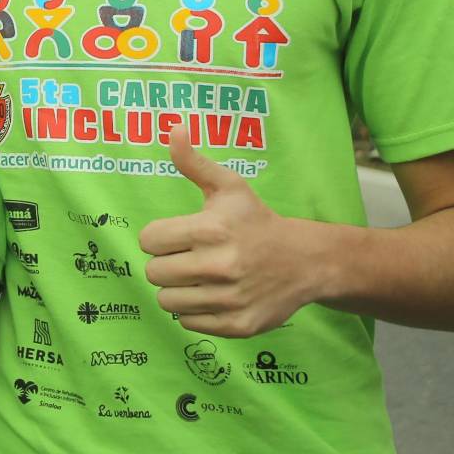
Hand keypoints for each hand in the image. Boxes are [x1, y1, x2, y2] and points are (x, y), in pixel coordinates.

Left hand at [139, 135, 317, 337]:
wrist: (305, 261)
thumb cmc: (257, 220)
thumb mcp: (229, 187)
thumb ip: (193, 162)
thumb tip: (173, 128)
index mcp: (211, 229)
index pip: (149, 240)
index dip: (158, 237)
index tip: (176, 236)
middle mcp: (220, 265)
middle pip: (154, 273)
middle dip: (165, 264)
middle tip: (187, 258)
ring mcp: (230, 298)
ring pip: (167, 301)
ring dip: (177, 290)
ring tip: (198, 277)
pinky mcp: (238, 325)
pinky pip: (188, 323)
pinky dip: (194, 312)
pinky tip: (212, 295)